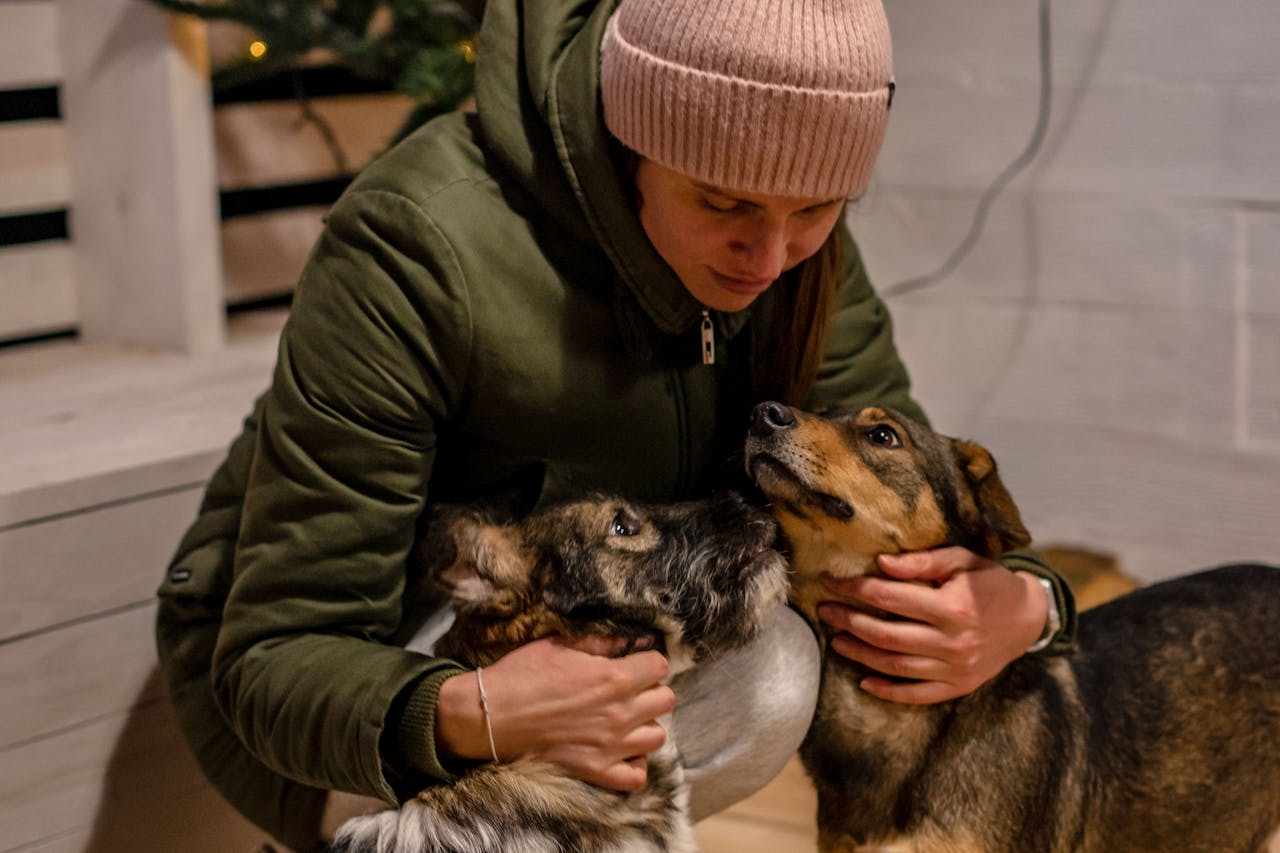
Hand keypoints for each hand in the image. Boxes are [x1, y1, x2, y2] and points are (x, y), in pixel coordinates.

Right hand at [434, 636, 674, 790]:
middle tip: (630, 691)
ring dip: (645, 726)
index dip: (648, 662)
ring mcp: (610, 745)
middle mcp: (619, 712)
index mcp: (613, 677)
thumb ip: (600, 641)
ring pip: (657, 737)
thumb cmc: (522, 674)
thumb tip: (630, 639)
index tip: (635, 664)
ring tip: (626, 720)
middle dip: (651, 691)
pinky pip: (636, 777)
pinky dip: (634, 765)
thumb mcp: (559, 644)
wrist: (490, 715)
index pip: (660, 666)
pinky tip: (621, 751)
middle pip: (666, 700)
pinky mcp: (596, 771)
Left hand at [817, 547, 1046, 703]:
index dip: (854, 588)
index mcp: (952, 606)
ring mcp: (956, 668)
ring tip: (835, 641)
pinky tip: (864, 682)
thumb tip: (880, 563)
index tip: (831, 581)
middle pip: (885, 634)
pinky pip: (917, 694)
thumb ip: (922, 562)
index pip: (888, 597)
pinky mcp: (959, 686)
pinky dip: (889, 691)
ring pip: (895, 665)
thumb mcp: (961, 560)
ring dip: (860, 654)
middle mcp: (952, 641)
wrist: (1029, 617)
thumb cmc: (990, 582)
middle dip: (848, 621)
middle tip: (825, 611)